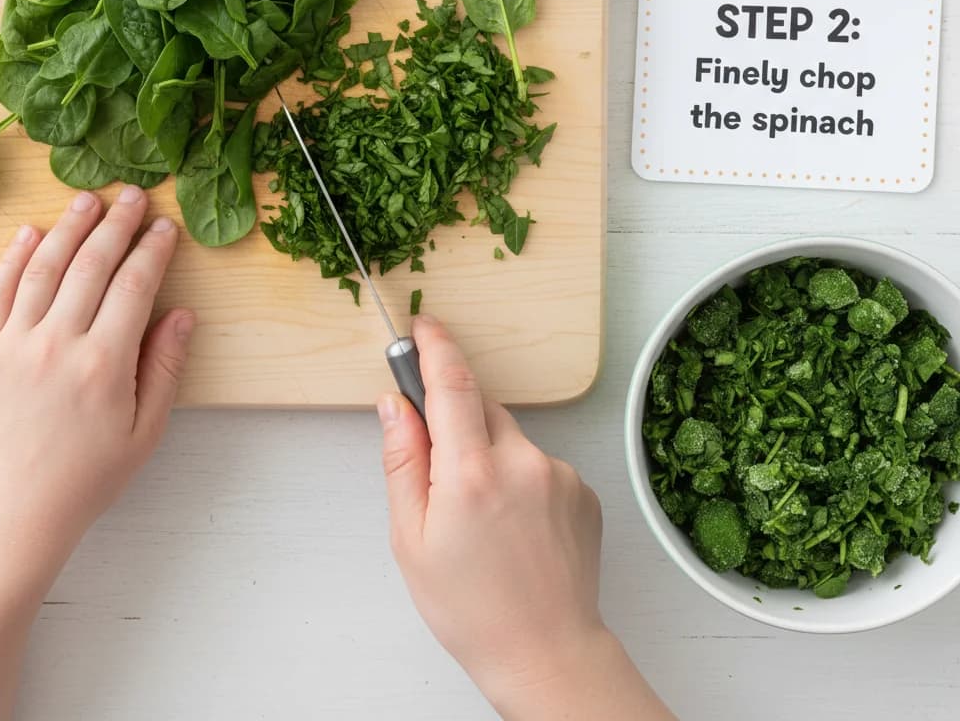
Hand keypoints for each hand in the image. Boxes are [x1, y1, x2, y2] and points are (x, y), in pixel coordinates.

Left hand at [0, 185, 193, 563]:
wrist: (19, 507)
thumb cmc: (90, 473)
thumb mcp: (147, 428)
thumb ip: (165, 366)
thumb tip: (182, 315)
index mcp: (104, 364)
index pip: (134, 286)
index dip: (153, 250)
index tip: (165, 227)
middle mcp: (57, 345)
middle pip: (91, 266)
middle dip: (117, 225)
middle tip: (133, 196)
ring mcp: (16, 345)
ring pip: (44, 269)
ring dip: (69, 228)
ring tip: (88, 200)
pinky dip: (13, 258)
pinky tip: (30, 232)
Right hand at [379, 315, 674, 719]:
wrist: (547, 652)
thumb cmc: (471, 608)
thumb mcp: (412, 539)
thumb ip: (402, 461)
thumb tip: (395, 405)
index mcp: (472, 473)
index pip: (452, 383)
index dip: (435, 346)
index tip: (424, 326)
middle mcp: (522, 462)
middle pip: (481, 407)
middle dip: (456, 422)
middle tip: (441, 471)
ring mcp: (559, 473)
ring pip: (509, 437)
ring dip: (489, 455)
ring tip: (484, 518)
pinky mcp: (582, 487)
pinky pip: (538, 462)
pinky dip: (520, 476)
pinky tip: (515, 525)